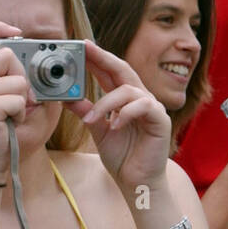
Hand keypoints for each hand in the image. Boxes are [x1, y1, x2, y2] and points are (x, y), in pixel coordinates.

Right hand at [0, 21, 26, 181]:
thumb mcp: (6, 101)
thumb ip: (15, 79)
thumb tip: (37, 62)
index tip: (15, 32)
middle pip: (6, 55)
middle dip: (21, 76)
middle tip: (18, 100)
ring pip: (17, 79)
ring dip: (23, 100)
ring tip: (11, 116)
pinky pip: (18, 99)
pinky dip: (21, 114)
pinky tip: (10, 124)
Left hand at [69, 39, 171, 195]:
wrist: (137, 182)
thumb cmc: (122, 157)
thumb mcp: (98, 131)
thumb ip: (87, 112)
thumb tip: (67, 97)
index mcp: (124, 99)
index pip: (110, 73)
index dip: (97, 58)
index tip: (81, 46)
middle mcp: (139, 98)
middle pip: (122, 70)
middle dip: (103, 58)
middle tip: (85, 49)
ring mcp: (151, 107)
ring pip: (128, 90)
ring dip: (106, 103)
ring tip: (90, 120)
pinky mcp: (160, 120)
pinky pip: (143, 106)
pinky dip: (126, 113)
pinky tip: (114, 126)